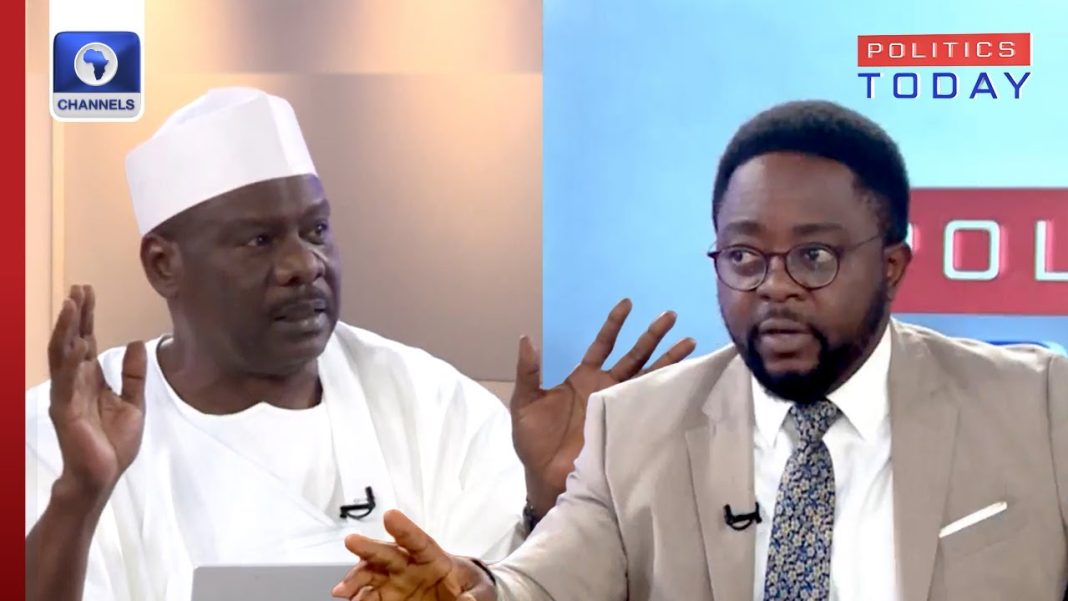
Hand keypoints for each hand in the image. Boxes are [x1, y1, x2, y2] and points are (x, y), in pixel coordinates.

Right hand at [47, 285, 146, 501]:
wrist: (103, 475)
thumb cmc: (114, 443)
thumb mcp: (133, 403)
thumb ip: (133, 374)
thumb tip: (135, 343)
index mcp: (90, 380)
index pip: (86, 341)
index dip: (87, 317)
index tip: (88, 292)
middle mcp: (75, 382)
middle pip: (72, 340)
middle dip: (75, 314)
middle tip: (79, 287)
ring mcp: (66, 394)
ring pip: (63, 353)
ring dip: (67, 327)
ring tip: (72, 303)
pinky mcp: (64, 408)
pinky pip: (66, 379)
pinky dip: (70, 357)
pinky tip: (76, 340)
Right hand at [333, 510, 494, 600]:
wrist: (461, 598)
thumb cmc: (471, 587)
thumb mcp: (480, 590)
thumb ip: (474, 596)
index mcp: (434, 558)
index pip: (419, 541)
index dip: (404, 528)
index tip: (391, 516)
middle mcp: (410, 566)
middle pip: (388, 553)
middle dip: (369, 547)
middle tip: (352, 541)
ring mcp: (396, 582)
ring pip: (371, 574)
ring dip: (356, 579)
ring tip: (343, 590)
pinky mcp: (388, 597)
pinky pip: (370, 596)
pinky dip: (359, 598)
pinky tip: (351, 600)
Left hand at [510, 298, 695, 515]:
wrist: (544, 475)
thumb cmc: (532, 439)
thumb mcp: (524, 401)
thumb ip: (528, 371)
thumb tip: (526, 338)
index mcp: (583, 377)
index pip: (603, 344)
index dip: (615, 324)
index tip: (627, 303)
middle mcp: (605, 387)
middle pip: (634, 355)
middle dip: (653, 335)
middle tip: (671, 314)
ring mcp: (618, 405)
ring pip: (648, 375)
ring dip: (668, 359)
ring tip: (690, 342)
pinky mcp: (624, 425)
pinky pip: (648, 405)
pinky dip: (665, 392)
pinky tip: (683, 379)